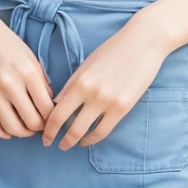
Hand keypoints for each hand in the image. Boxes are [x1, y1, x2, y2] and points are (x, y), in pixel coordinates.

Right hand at [0, 0, 55, 139]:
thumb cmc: (5, 42)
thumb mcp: (30, 56)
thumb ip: (41, 81)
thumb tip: (50, 105)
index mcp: (27, 72)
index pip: (47, 108)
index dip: (53, 118)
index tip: (52, 118)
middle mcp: (9, 85)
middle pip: (31, 122)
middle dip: (40, 128)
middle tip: (41, 125)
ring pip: (12, 128)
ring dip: (23, 133)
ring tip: (26, 128)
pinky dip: (3, 133)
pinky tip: (8, 129)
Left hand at [41, 9, 170, 150]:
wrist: (143, 42)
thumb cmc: (113, 50)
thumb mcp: (87, 64)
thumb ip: (71, 85)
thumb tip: (56, 104)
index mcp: (79, 80)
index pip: (56, 111)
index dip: (47, 126)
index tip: (44, 133)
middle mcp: (91, 93)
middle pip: (67, 124)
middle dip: (55, 137)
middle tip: (49, 143)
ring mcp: (107, 101)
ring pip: (84, 131)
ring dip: (73, 141)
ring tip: (67, 145)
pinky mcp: (123, 107)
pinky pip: (104, 130)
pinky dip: (92, 138)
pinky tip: (86, 140)